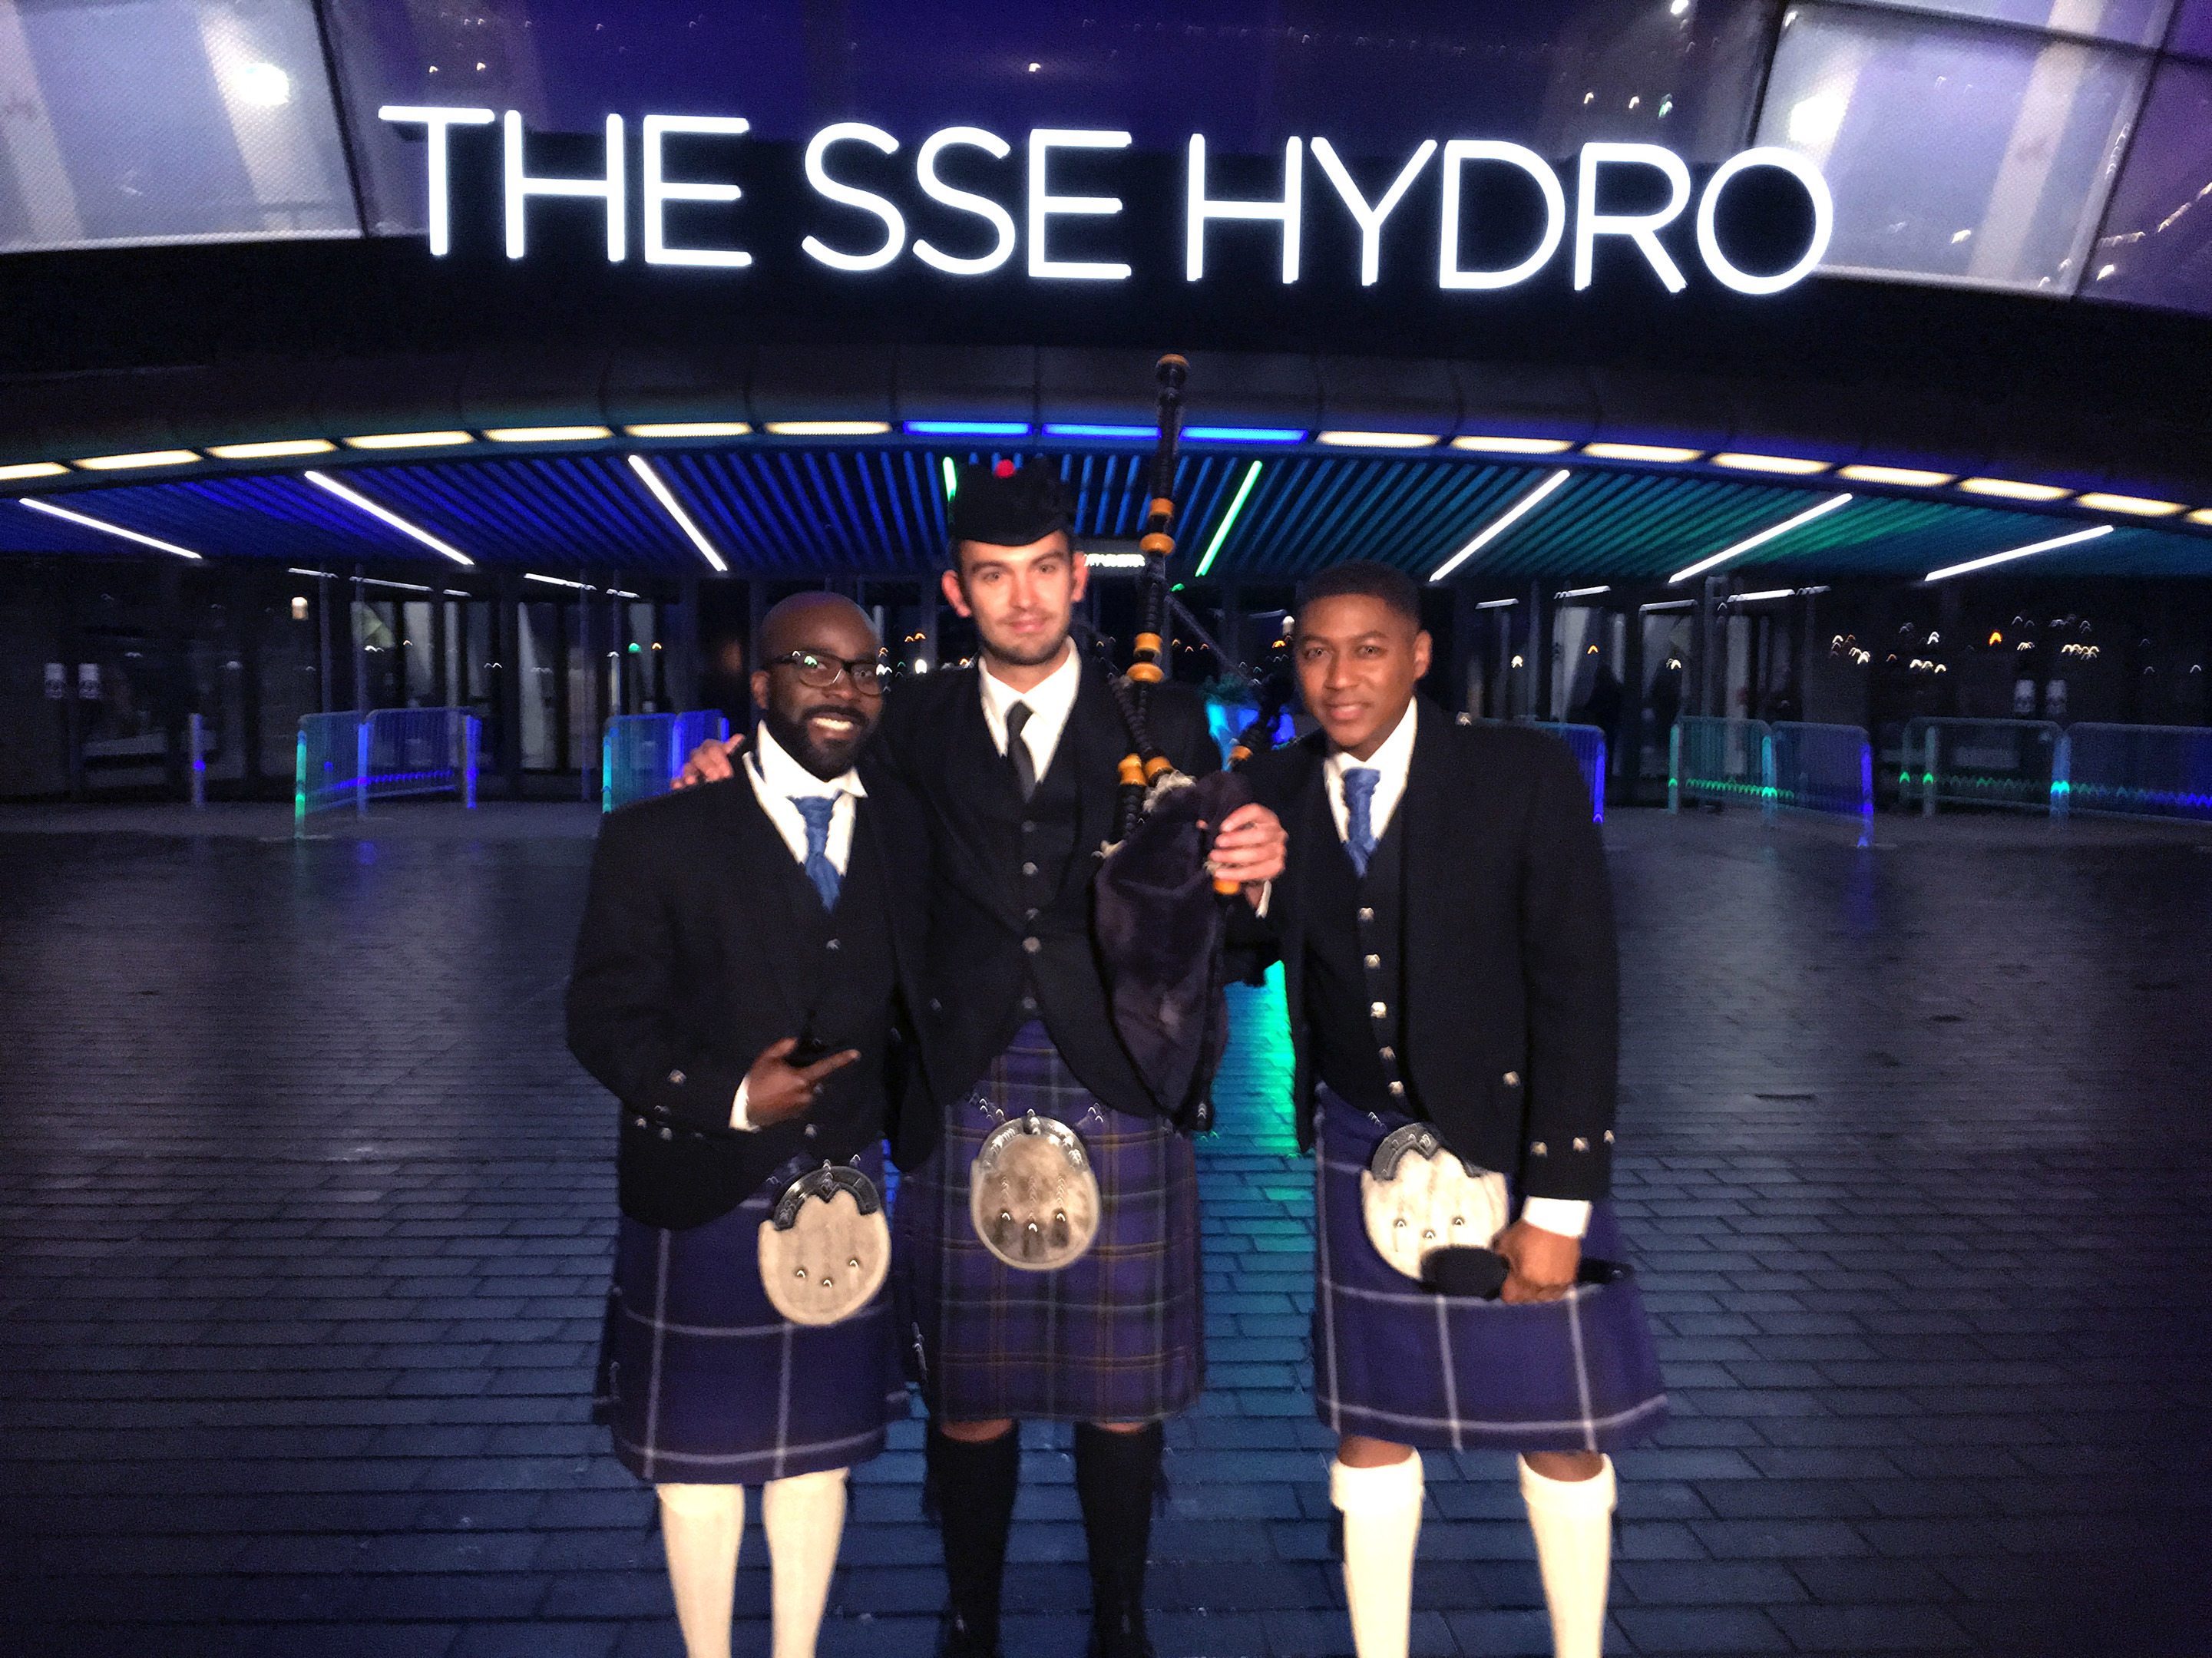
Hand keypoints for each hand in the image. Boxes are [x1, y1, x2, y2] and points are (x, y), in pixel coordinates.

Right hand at [673, 734, 742, 789]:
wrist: (732, 799)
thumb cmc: (736, 776)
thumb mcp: (740, 765)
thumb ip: (738, 752)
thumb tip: (738, 739)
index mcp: (716, 751)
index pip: (713, 748)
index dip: (719, 758)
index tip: (727, 772)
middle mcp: (702, 759)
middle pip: (698, 756)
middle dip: (707, 766)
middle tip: (716, 778)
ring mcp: (692, 771)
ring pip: (687, 768)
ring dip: (689, 773)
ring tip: (692, 781)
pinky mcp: (684, 784)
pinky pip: (677, 781)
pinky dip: (677, 783)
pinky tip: (679, 787)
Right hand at [742, 1037, 860, 1128]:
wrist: (745, 1112)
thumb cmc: (756, 1084)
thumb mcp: (766, 1059)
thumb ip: (782, 1047)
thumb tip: (794, 1041)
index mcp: (802, 1079)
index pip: (827, 1067)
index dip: (842, 1059)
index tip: (856, 1054)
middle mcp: (807, 1094)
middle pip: (817, 1079)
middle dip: (809, 1073)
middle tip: (790, 1071)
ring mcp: (802, 1106)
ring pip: (810, 1091)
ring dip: (803, 1085)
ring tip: (782, 1085)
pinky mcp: (796, 1115)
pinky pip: (802, 1101)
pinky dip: (797, 1095)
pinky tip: (781, 1095)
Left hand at [1206, 802, 1286, 903]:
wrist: (1260, 857)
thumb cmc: (1245, 837)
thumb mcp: (1236, 828)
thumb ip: (1221, 826)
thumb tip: (1202, 824)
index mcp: (1267, 818)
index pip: (1255, 812)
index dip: (1239, 818)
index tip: (1222, 827)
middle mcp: (1277, 832)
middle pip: (1259, 835)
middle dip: (1236, 840)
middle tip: (1217, 844)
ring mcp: (1279, 850)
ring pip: (1258, 855)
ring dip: (1234, 858)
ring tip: (1215, 860)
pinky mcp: (1277, 866)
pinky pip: (1257, 872)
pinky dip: (1237, 875)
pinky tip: (1223, 874)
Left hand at [1494, 1218, 1580, 1303]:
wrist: (1555, 1220)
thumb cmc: (1527, 1231)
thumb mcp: (1505, 1243)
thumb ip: (1499, 1259)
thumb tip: (1498, 1269)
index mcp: (1523, 1278)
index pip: (1510, 1297)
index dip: (1505, 1291)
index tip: (1506, 1283)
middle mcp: (1541, 1285)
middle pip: (1527, 1299)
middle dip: (1520, 1292)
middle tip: (1519, 1280)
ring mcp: (1557, 1284)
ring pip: (1543, 1298)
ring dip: (1537, 1293)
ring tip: (1534, 1282)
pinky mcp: (1570, 1278)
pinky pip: (1559, 1293)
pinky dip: (1552, 1289)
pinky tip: (1548, 1281)